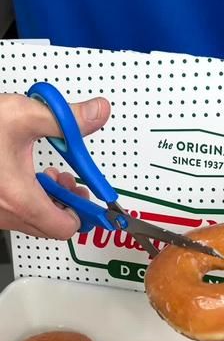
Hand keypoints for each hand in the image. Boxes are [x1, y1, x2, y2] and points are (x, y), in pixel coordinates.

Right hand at [0, 92, 109, 237]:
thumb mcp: (22, 116)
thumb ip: (65, 120)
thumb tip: (97, 112)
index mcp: (20, 199)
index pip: (65, 228)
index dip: (83, 213)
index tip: (88, 194)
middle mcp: (6, 214)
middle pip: (51, 228)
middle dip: (66, 204)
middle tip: (67, 179)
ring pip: (32, 221)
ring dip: (46, 201)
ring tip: (45, 173)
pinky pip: (14, 214)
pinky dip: (27, 199)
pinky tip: (21, 173)